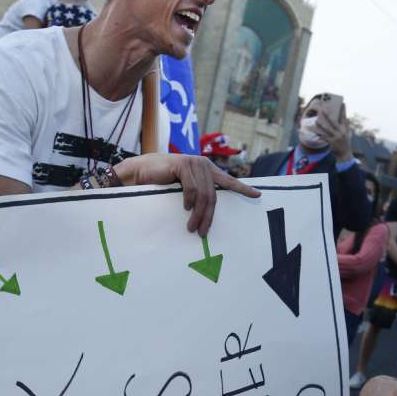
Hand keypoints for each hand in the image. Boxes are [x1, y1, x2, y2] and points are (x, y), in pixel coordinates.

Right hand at [112, 154, 260, 236]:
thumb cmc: (160, 183)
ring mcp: (193, 163)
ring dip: (198, 214)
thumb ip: (197, 193)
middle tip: (203, 232)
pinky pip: (191, 188)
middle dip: (209, 216)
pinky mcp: (183, 164)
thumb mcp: (183, 190)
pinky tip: (185, 207)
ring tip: (192, 228)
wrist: (140, 173)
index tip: (257, 195)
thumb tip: (208, 211)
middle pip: (213, 195)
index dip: (242, 188)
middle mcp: (203, 164)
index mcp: (206, 169)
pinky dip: (189, 200)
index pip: (228, 180)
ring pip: (203, 194)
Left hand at [315, 107, 352, 162]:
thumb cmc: (345, 143)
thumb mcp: (348, 134)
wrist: (345, 154)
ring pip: (327, 129)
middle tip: (322, 109)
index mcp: (345, 129)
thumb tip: (348, 118)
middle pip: (333, 122)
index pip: (344, 118)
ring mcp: (336, 137)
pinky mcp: (331, 142)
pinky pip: (323, 136)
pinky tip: (314, 131)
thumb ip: (347, 126)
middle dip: (328, 115)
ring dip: (321, 124)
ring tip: (316, 120)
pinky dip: (318, 134)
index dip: (343, 110)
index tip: (342, 103)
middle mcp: (341, 132)